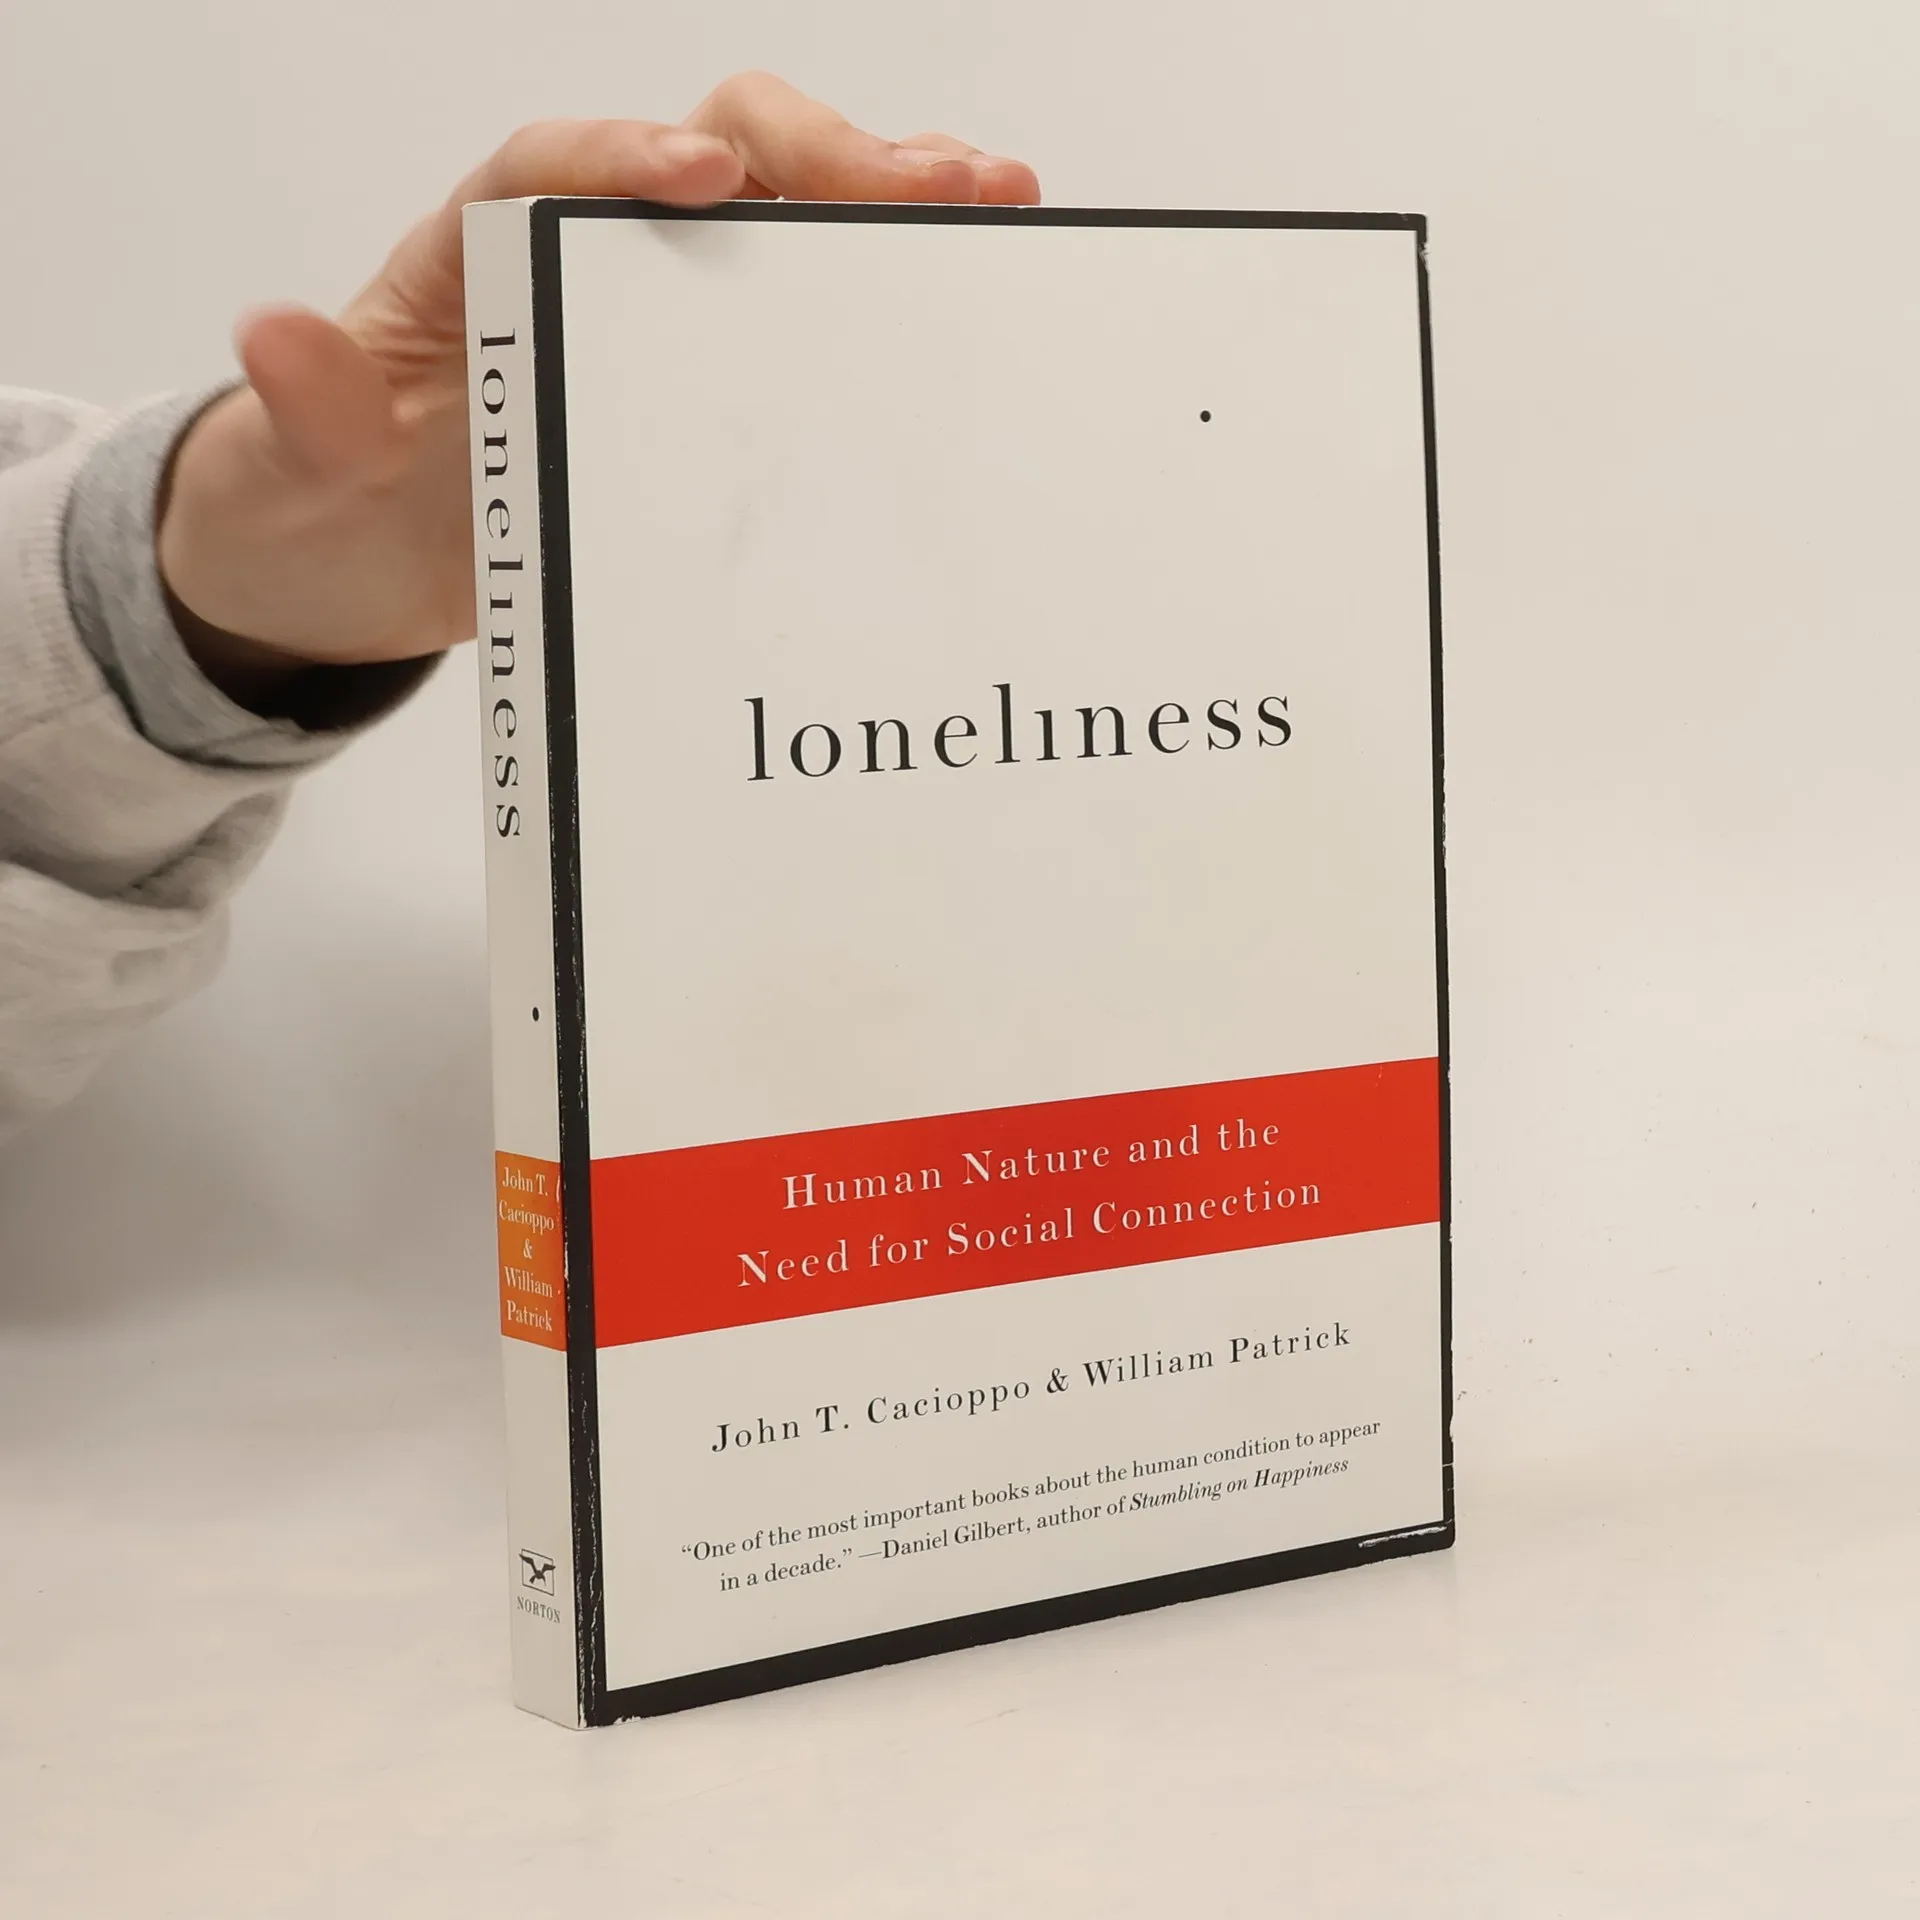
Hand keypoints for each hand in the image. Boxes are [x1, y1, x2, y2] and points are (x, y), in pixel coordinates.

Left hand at [155, 75, 1039, 700]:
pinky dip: (882, 276)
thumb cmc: (341, 503)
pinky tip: (962, 276)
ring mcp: (660, 307)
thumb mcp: (304, 475)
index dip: (632, 153)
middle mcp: (583, 253)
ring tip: (990, 200)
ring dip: (885, 197)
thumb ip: (309, 413)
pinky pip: (803, 300)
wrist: (370, 569)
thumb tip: (274, 337)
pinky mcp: (712, 371)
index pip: (558, 165)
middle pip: (713, 146)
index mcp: (480, 252)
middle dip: (819, 153)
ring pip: (783, 207)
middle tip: (921, 183)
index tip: (707, 175)